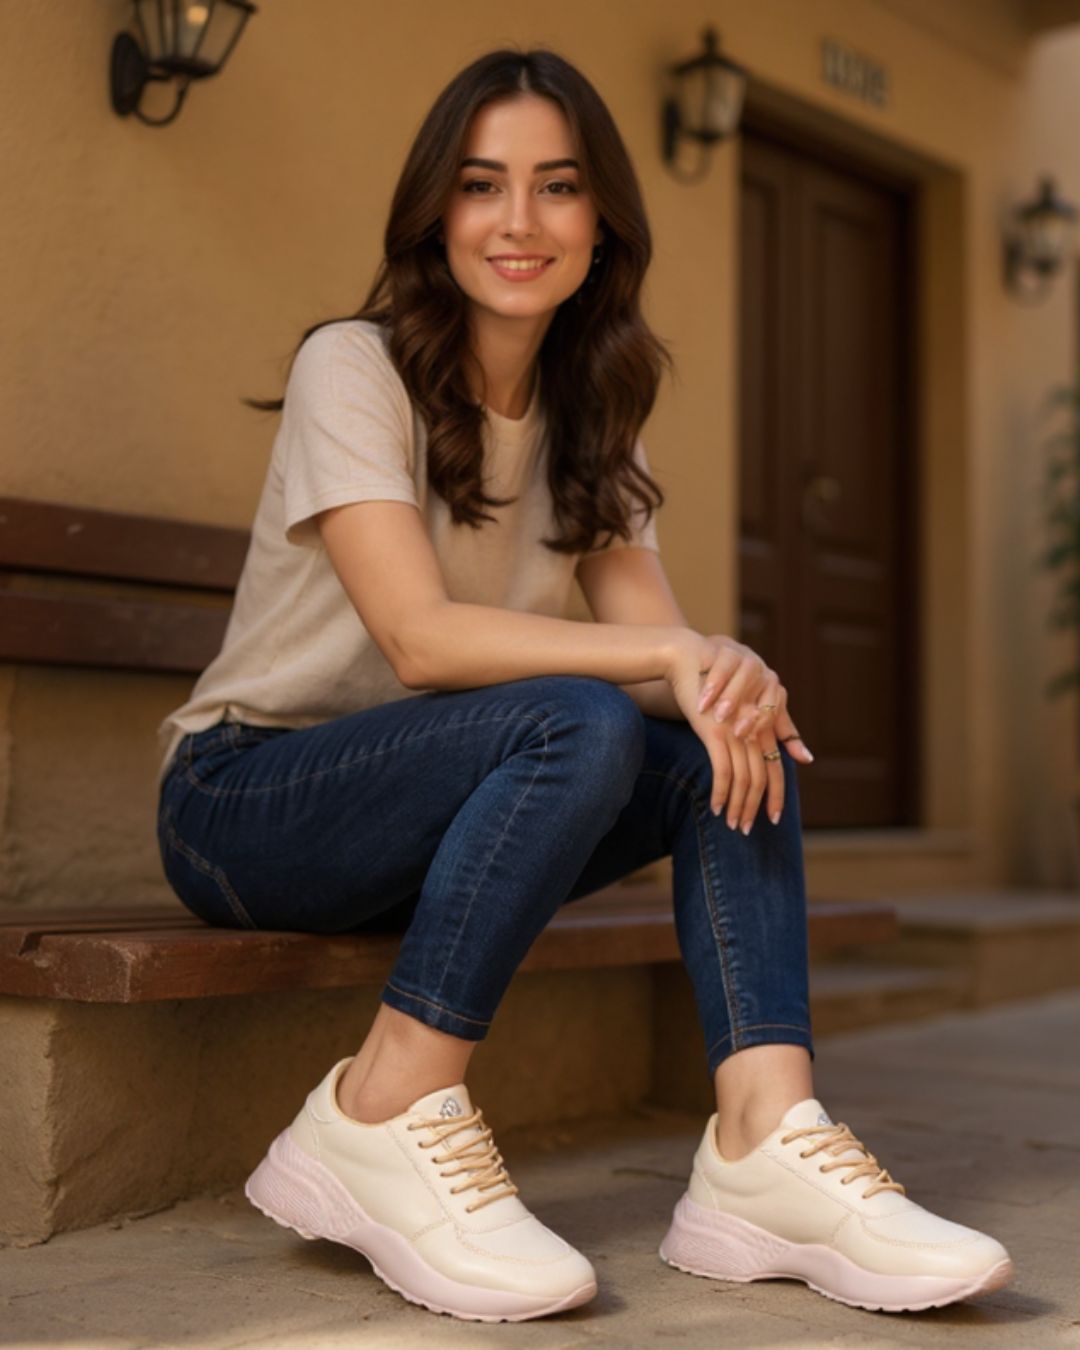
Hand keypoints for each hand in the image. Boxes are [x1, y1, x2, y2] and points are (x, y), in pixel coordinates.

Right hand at [665, 633, 786, 825]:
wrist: (691, 661)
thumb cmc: (713, 684)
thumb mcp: (737, 708)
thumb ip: (761, 728)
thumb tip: (792, 756)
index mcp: (762, 725)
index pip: (775, 767)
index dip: (776, 795)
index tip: (772, 818)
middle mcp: (754, 730)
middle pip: (762, 778)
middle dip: (755, 808)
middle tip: (746, 830)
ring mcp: (737, 732)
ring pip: (744, 779)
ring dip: (738, 806)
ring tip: (731, 824)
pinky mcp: (716, 733)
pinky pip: (723, 772)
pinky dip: (721, 794)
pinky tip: (716, 807)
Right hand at [694, 634, 813, 765]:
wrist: (703, 657)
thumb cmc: (730, 691)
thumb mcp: (754, 712)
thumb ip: (780, 734)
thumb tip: (808, 759)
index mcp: (773, 693)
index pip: (775, 717)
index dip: (763, 728)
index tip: (752, 751)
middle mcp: (765, 676)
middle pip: (764, 696)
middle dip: (751, 717)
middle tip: (738, 733)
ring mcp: (747, 660)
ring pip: (746, 677)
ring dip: (733, 698)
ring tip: (720, 718)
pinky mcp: (725, 650)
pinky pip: (723, 666)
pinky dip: (714, 685)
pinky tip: (703, 702)